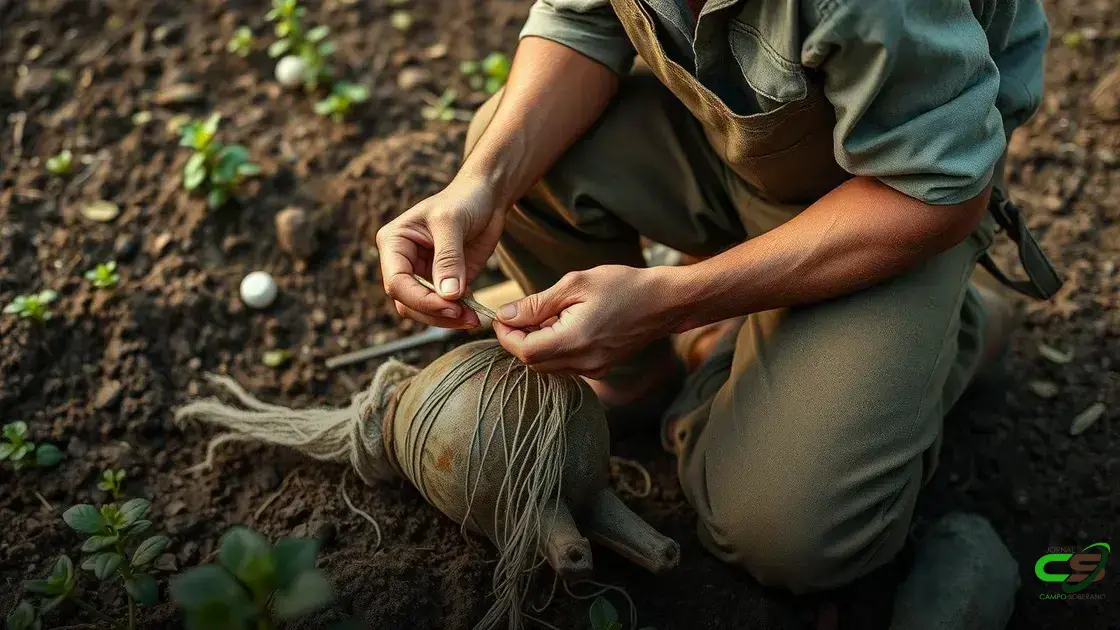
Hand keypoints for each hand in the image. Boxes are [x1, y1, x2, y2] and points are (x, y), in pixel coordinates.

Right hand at [376, 176, 504, 328]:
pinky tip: (474, 311)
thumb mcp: (452, 223)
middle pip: (407, 302)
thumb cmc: (464, 200)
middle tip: (467, 317)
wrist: (486, 197)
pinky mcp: (442, 283)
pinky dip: (457, 315)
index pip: (397, 282)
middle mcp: (402, 262)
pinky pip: (443, 308)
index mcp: (394, 243)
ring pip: (422, 311)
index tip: (451, 305)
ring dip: (446, 320)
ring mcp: (421, 275)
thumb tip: (448, 296)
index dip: (421, 299)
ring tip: (473, 319)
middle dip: (435, 313)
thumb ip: (449, 259)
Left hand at [492, 265, 684, 376]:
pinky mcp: (601, 368)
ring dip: (537, 345)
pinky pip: (566, 366)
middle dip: (519, 340)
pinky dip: (555, 349)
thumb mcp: (575, 285)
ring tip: (548, 316)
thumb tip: (505, 315)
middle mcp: (584, 362)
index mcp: (575, 340)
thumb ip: (537, 304)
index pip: (524, 351)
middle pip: (533, 363)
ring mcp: (594, 369)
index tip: (502, 317)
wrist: (664, 302)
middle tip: (521, 313)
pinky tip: (565, 326)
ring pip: (548, 366)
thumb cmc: (622, 286)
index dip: (506, 336)